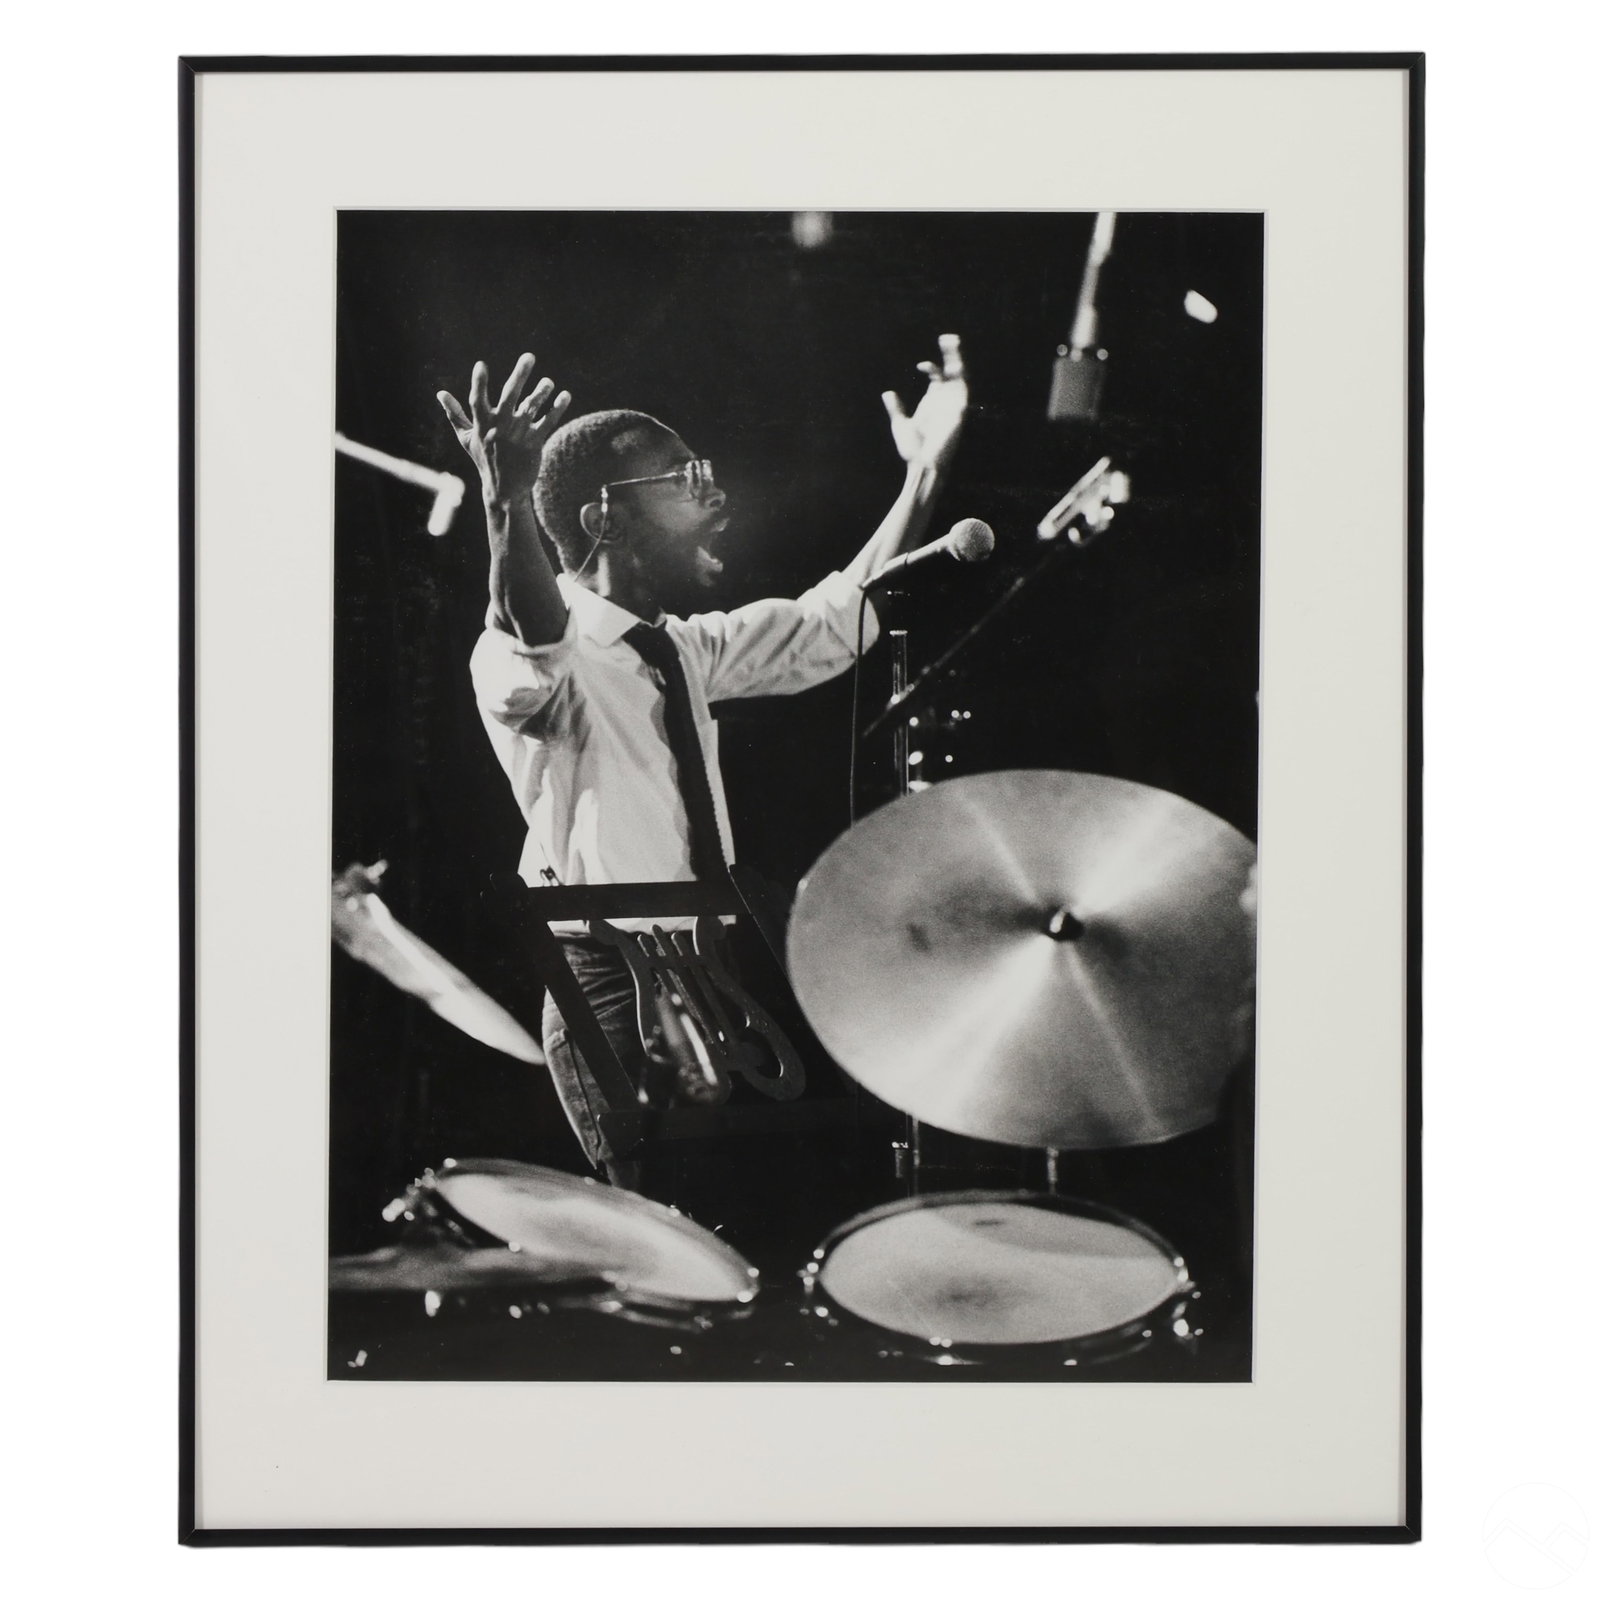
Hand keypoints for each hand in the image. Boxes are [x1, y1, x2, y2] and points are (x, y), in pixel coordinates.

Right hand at [437, 354, 571, 504]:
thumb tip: (440, 393)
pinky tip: (565, 396)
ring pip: (532, 407)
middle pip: (511, 396)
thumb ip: (454, 414)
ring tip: (549, 382)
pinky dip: (558, 409)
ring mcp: (518, 435)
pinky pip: (548, 422)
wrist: (504, 489)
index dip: (479, 383)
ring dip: (541, 392)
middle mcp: (501, 427)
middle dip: (520, 375)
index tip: (480, 365)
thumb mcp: (466, 438)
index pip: (478, 400)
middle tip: (529, 356)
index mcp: (483, 424)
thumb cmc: (484, 459)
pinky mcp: (534, 443)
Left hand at [881, 333, 968, 472]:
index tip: (920, 364)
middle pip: (951, 373)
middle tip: (947, 337)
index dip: (931, 367)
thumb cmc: (912, 450)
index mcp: (932, 403)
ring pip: (960, 379)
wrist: (922, 465)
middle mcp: (944, 402)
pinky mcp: (958, 414)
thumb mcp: (901, 424)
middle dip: (951, 356)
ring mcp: (951, 407)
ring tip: (952, 342)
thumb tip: (887, 393)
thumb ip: (896, 408)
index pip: (937, 378)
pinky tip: (952, 371)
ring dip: (958, 361)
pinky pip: (962, 393)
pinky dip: (958, 381)